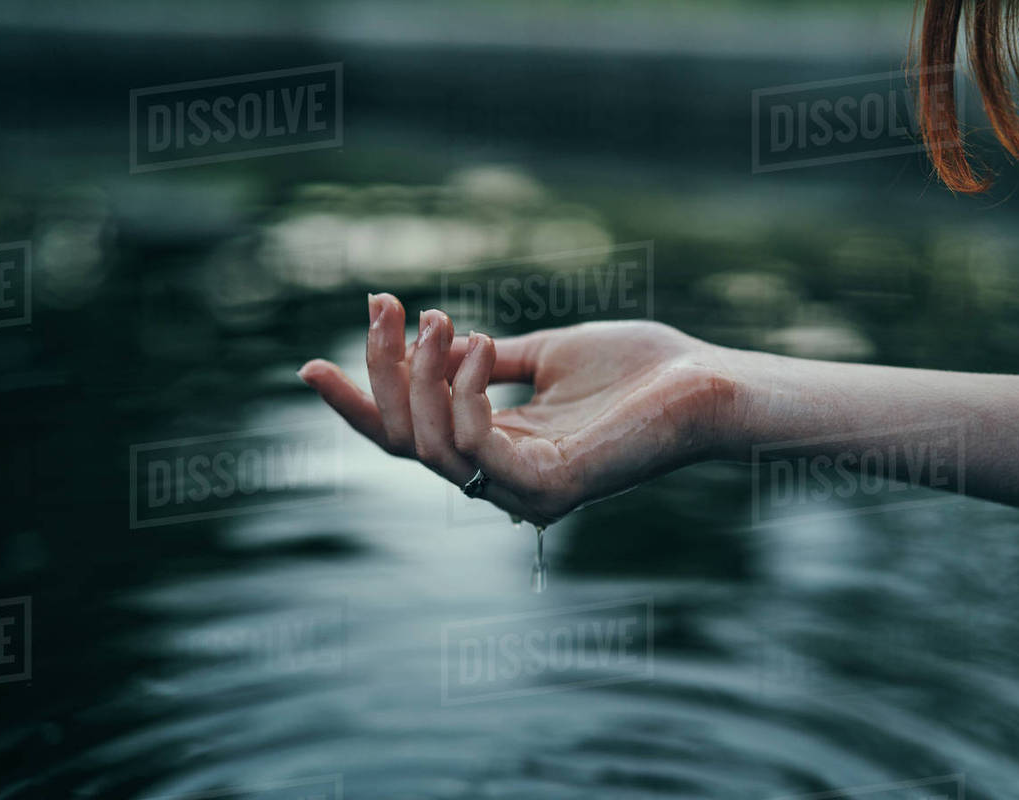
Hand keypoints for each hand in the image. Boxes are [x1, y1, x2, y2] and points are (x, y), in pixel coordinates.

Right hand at [299, 293, 743, 524]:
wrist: (708, 384)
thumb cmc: (639, 368)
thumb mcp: (547, 355)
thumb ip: (492, 363)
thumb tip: (445, 345)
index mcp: (497, 451)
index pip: (406, 438)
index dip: (359, 402)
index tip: (310, 362)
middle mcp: (500, 479)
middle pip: (402, 441)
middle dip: (378, 373)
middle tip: (381, 305)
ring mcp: (521, 490)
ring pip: (426, 444)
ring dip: (419, 374)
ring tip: (438, 316)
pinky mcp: (546, 487)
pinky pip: (473, 443)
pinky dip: (463, 390)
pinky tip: (479, 343)